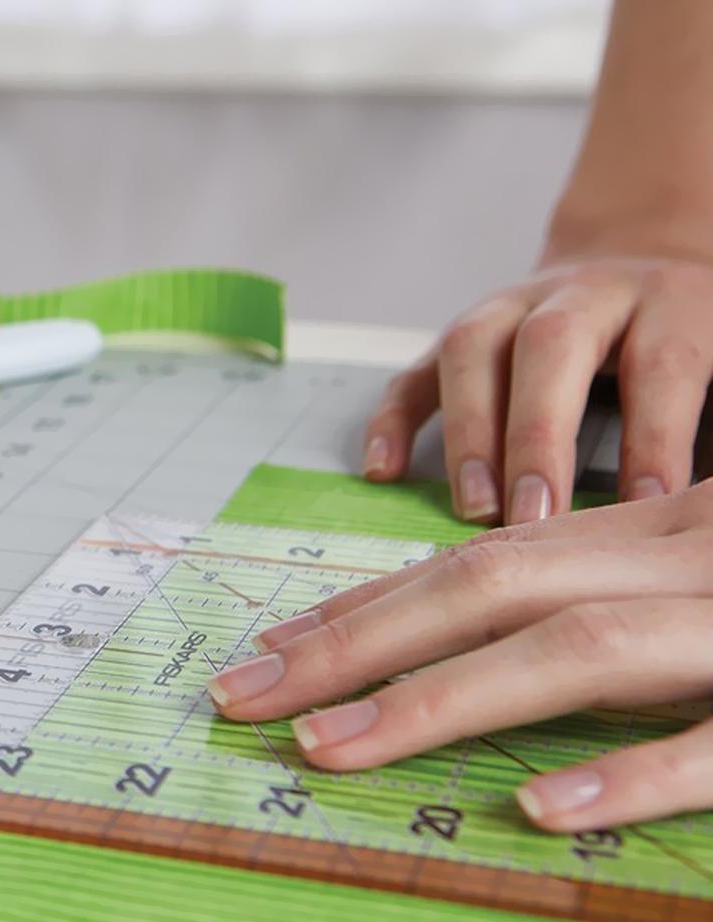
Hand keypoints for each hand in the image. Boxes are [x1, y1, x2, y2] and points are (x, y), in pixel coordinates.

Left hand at [205, 483, 712, 831]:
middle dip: (355, 643)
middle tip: (243, 695)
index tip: (273, 645)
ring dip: (438, 700)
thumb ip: (591, 588)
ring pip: (576, 651)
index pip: (476, 565)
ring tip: (326, 746)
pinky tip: (533, 807)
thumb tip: (473, 626)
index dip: (367, 604)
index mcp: (637, 541)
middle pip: (488, 589)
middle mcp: (669, 564)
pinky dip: (627, 772)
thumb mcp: (680, 567)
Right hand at [362, 255, 712, 523]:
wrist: (637, 261)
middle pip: (549, 347)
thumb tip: (690, 505)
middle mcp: (582, 294)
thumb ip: (710, 426)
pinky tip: (383, 471)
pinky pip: (416, 371)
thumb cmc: (688, 337)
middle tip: (530, 518)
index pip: (660, 366)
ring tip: (472, 506)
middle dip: (535, 436)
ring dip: (468, 431)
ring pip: (473, 349)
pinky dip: (393, 421)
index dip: (654, 441)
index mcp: (668, 301)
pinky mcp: (462, 335)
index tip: (645, 512)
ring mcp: (510, 307)